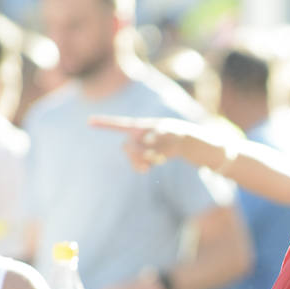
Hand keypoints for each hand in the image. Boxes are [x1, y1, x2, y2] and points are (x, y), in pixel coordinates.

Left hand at [91, 115, 240, 173]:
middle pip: (131, 141)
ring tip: (150, 165)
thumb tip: (132, 160)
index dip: (105, 124)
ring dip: (142, 159)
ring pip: (143, 147)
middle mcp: (152, 126)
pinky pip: (158, 152)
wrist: (202, 143)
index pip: (122, 125)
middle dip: (132, 156)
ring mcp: (163, 133)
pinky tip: (156, 163)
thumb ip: (141, 155)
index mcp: (146, 126)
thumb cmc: (174, 148)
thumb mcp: (156, 152)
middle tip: (141, 166)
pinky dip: (153, 159)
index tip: (88, 122)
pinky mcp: (175, 141)